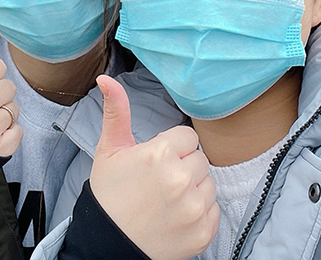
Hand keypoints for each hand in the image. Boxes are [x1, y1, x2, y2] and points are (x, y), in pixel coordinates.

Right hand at [89, 75, 218, 259]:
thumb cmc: (109, 196)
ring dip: (193, 189)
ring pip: (209, 184)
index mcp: (160, 154)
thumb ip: (116, 111)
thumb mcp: (109, 150)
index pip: (188, 137)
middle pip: (199, 159)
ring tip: (167, 200)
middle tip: (159, 183)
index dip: (171, 148)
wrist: (106, 245)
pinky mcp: (203, 232)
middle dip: (183, 167)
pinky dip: (199, 214)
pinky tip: (176, 217)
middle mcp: (181, 179)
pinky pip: (214, 210)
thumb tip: (106, 78)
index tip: (156, 163)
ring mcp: (194, 208)